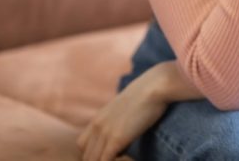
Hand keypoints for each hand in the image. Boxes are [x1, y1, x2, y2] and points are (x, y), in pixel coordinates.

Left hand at [77, 61, 192, 160]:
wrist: (155, 86)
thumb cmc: (149, 93)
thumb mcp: (128, 105)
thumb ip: (122, 116)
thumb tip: (129, 125)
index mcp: (99, 118)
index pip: (82, 144)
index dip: (93, 153)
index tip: (108, 155)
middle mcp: (97, 126)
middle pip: (86, 155)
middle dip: (99, 160)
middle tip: (118, 157)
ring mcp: (105, 133)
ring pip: (93, 160)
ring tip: (122, 159)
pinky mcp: (116, 139)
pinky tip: (128, 160)